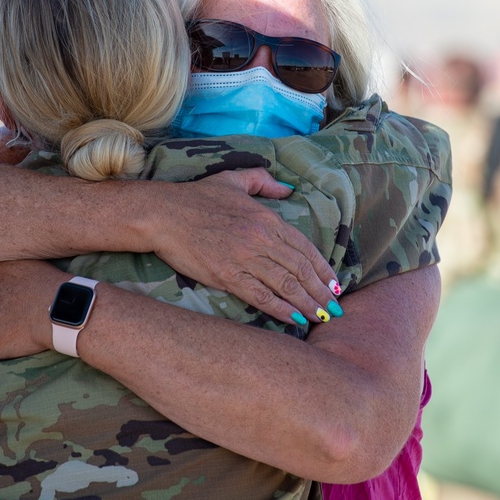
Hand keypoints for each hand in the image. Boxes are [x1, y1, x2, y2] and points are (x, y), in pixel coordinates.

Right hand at [148, 168, 340, 324]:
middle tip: (335, 309)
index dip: (323, 269)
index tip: (335, 285)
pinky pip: (260, 296)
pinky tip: (294, 319)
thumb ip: (263, 182)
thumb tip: (288, 189)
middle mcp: (261, 239)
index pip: (305, 248)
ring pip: (286, 285)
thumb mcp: (234, 180)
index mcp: (267, 218)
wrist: (164, 213)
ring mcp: (245, 258)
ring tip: (321, 318)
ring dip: (307, 304)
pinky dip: (280, 309)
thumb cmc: (196, 197)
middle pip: (300, 270)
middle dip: (321, 292)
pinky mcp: (227, 275)